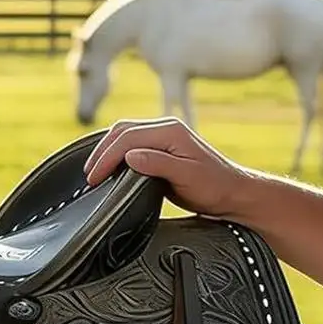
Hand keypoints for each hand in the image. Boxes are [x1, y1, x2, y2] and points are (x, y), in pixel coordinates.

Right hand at [83, 117, 257, 219]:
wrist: (234, 194)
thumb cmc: (215, 188)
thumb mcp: (188, 177)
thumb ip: (159, 164)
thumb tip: (130, 156)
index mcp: (171, 131)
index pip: (127, 138)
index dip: (107, 157)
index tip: (95, 178)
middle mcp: (166, 129)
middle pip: (121, 131)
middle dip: (101, 152)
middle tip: (89, 176)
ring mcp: (163, 138)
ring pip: (124, 135)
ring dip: (106, 151)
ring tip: (94, 172)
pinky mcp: (161, 150)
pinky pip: (131, 144)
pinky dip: (115, 154)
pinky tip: (109, 168)